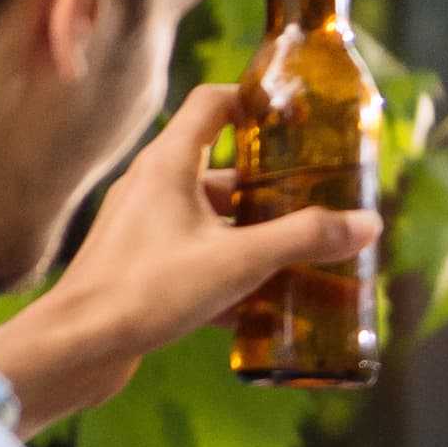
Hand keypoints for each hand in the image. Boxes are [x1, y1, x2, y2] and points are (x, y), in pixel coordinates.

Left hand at [0, 85, 382, 428]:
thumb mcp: (239, 261)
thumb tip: (368, 224)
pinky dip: (231, 268)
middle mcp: (153, 185)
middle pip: (224, 167)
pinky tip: (262, 301)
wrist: (79, 345)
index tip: (298, 118)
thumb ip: (304, 239)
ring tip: (301, 255)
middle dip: (273, 186)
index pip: (214, 103)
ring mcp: (144, 225)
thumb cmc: (148, 289)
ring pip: (212, 217)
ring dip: (255, 233)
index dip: (256, 101)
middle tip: (318, 199)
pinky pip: (197, 253)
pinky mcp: (141, 264)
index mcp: (169, 163)